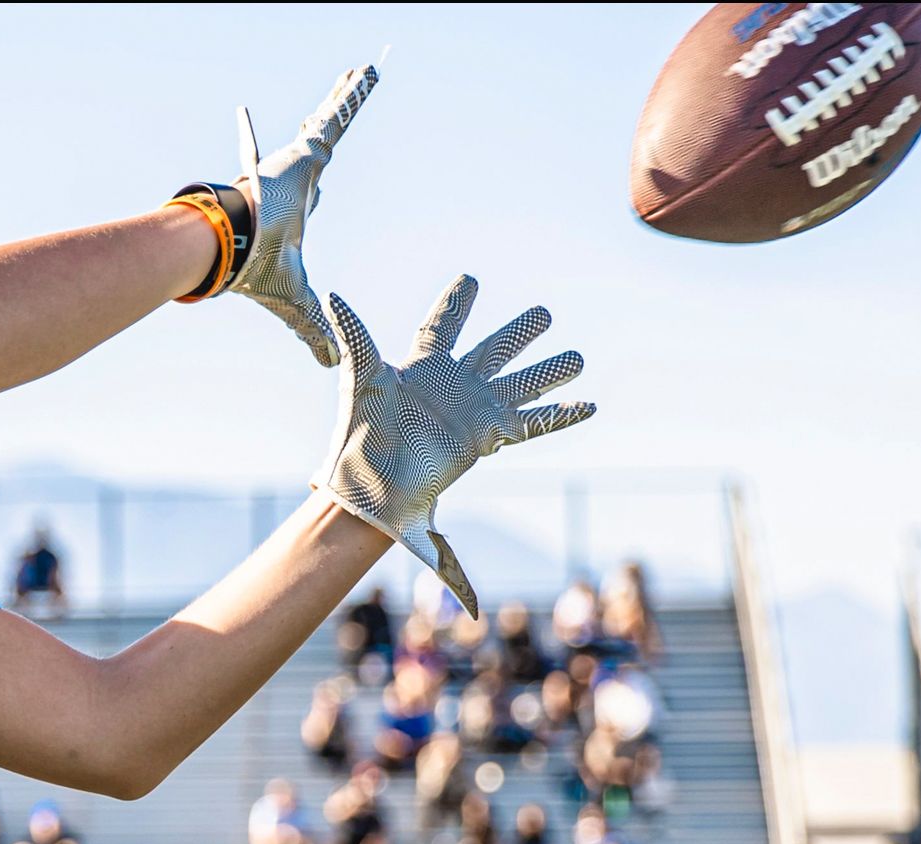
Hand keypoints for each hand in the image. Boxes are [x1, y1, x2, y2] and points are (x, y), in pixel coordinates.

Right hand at [227, 66, 378, 366]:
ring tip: (361, 73)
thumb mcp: (299, 304)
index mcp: (290, 215)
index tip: (317, 187)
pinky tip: (367, 71)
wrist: (237, 247)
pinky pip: (338, 116)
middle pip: (318, 152)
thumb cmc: (259, 274)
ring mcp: (302, 165)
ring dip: (346, 98)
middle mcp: (296, 184)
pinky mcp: (309, 150)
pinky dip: (352, 94)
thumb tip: (329, 366)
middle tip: (329, 122)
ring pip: (330, 124)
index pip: (306, 200)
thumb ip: (314, 330)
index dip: (312, 192)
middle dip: (325, 131)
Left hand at [313, 275, 595, 617]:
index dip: (456, 304)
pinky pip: (533, 424)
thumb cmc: (360, 435)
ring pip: (521, 384)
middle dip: (519, 332)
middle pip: (494, 351)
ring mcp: (473, 411)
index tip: (470, 280)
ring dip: (549, 371)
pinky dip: (561, 416)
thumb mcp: (361, 377)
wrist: (371, 487)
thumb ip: (355, 335)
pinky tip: (588, 406)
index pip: (443, 326)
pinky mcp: (487, 438)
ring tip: (578, 358)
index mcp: (422, 367)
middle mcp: (453, 386)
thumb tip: (332, 295)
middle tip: (544, 313)